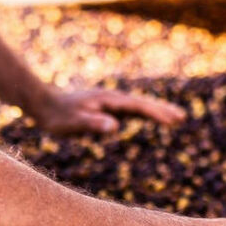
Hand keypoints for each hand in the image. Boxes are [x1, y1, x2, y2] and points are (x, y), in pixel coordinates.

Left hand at [32, 87, 185, 134]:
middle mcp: (111, 99)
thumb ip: (93, 124)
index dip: (156, 113)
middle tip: (182, 117)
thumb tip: (115, 126)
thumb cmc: (57, 115)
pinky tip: (148, 118)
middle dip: (162, 110)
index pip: (137, 107)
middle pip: (142, 104)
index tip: (172, 120)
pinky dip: (144, 114)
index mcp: (108, 101)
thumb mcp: (73, 123)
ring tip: (174, 118)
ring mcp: (109, 103)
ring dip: (156, 111)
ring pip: (138, 106)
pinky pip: (130, 111)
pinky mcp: (105, 108)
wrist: (43, 103)